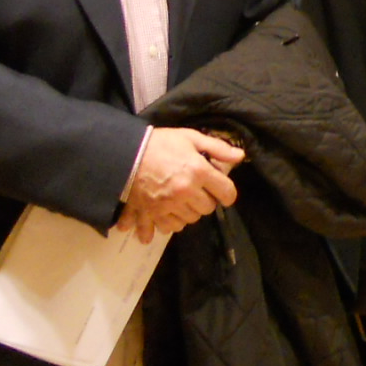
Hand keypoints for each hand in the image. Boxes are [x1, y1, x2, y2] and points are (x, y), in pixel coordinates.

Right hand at [116, 127, 241, 243]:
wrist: (124, 153)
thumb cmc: (160, 143)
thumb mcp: (190, 137)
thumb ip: (217, 148)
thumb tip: (240, 157)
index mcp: (198, 172)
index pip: (226, 192)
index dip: (228, 194)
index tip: (224, 193)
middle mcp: (185, 192)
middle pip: (207, 208)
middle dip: (206, 201)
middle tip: (199, 192)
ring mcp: (167, 205)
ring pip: (189, 220)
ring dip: (189, 212)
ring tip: (182, 201)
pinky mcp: (151, 214)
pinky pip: (167, 228)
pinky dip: (169, 223)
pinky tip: (167, 214)